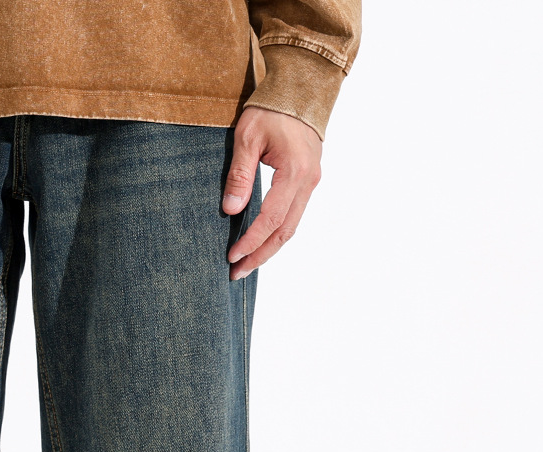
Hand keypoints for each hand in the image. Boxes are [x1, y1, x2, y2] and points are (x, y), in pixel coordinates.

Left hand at [221, 107, 322, 280]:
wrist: (301, 87)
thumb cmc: (271, 108)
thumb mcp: (247, 137)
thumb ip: (239, 175)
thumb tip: (231, 211)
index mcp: (294, 172)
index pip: (271, 219)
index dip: (251, 242)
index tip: (232, 256)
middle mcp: (308, 181)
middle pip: (284, 232)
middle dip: (260, 256)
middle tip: (236, 273)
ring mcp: (311, 182)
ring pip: (291, 227)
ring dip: (268, 249)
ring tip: (246, 264)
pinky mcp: (308, 180)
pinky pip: (293, 215)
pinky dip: (276, 233)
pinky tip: (260, 242)